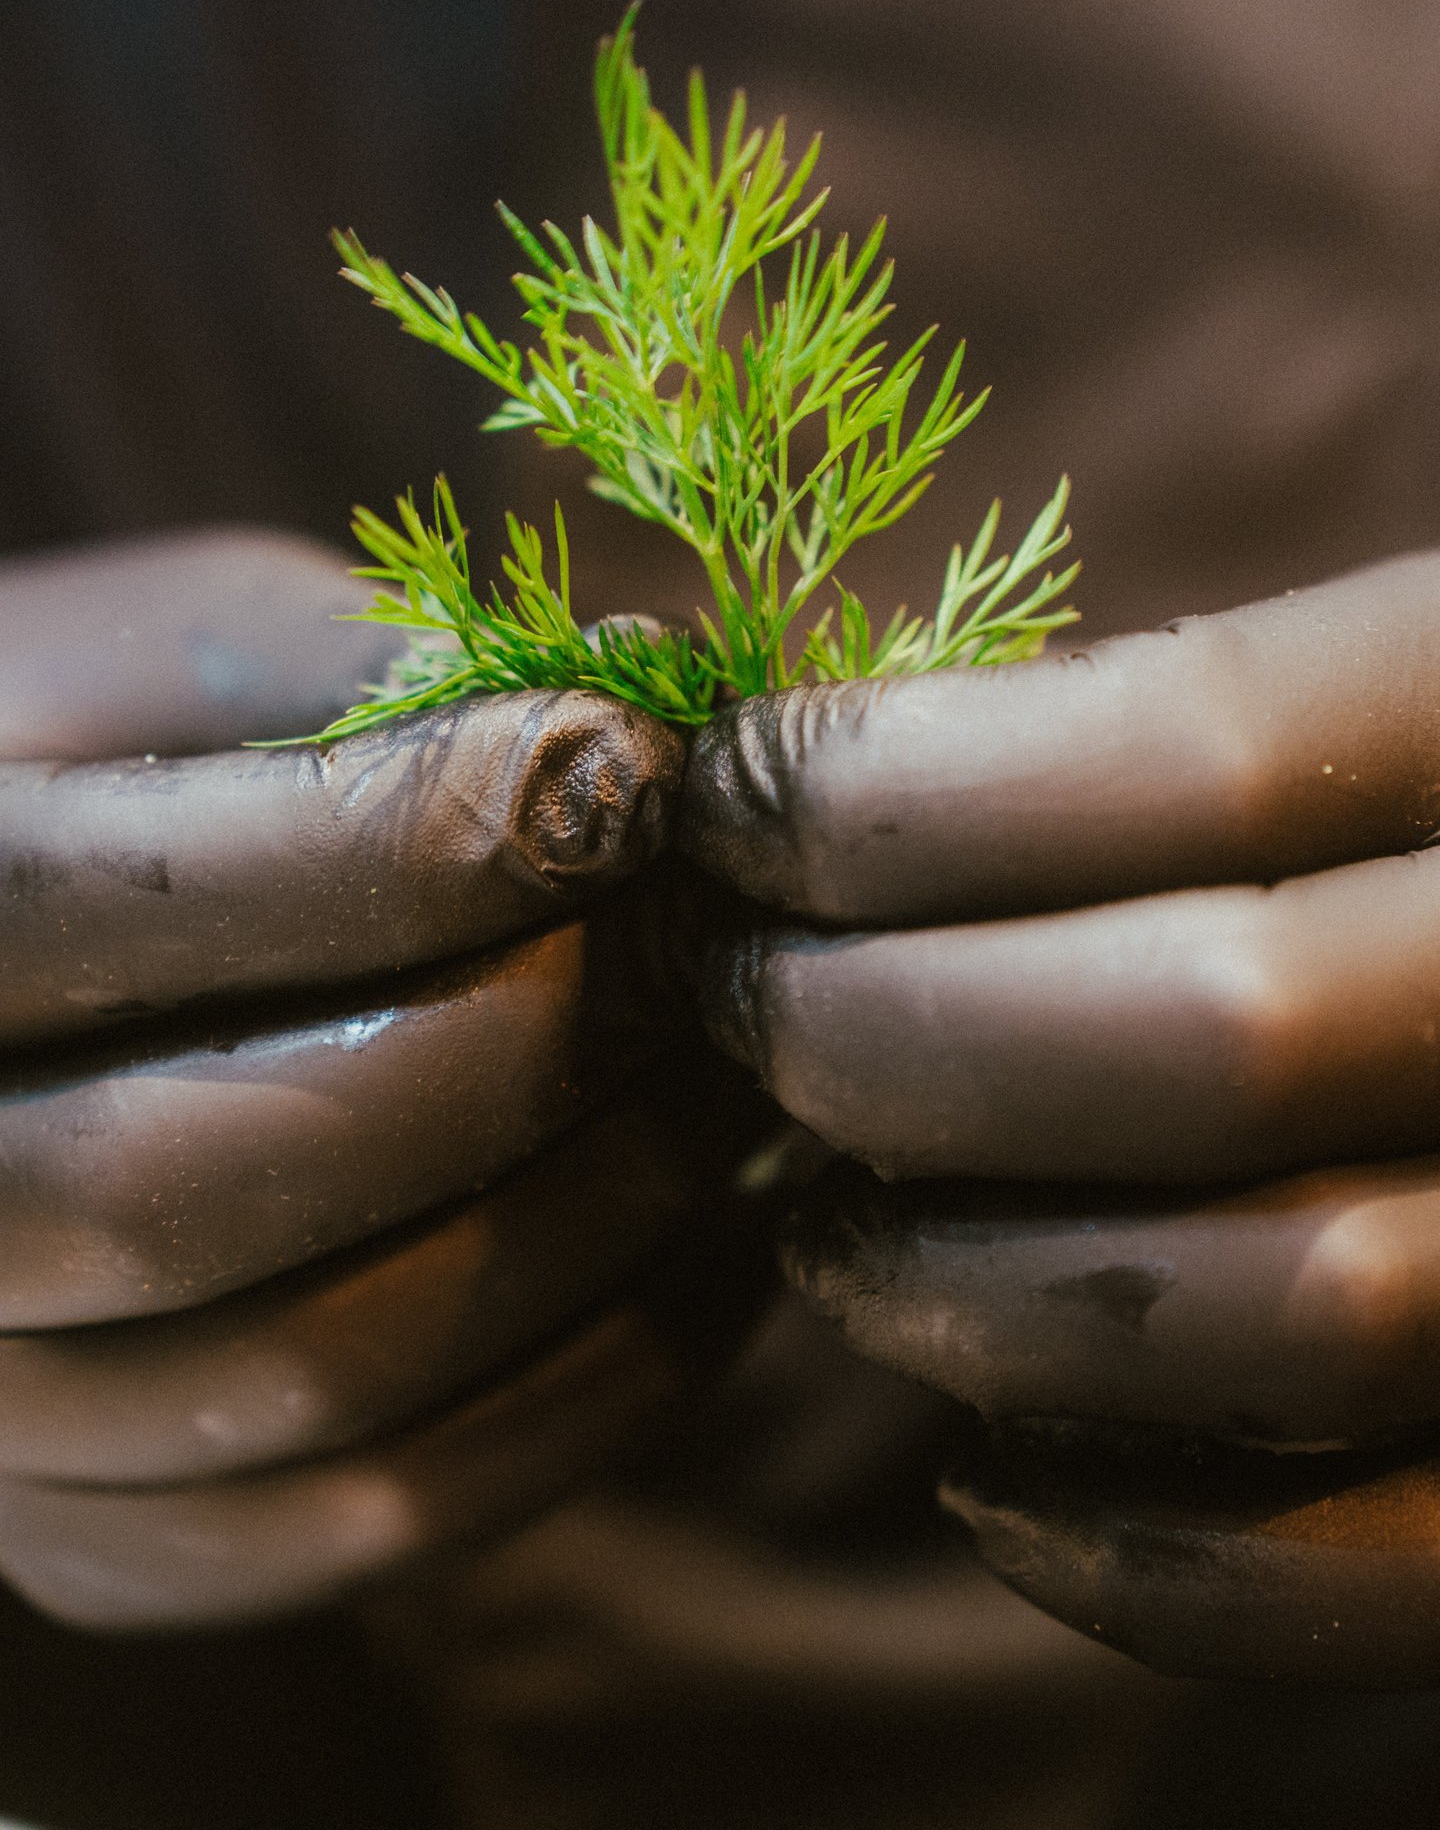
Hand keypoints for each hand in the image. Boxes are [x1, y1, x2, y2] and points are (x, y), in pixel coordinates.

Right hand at [0, 528, 745, 1630]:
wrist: (0, 984)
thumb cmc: (92, 755)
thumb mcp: (179, 656)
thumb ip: (360, 682)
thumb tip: (630, 744)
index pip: (124, 911)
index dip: (406, 847)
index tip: (631, 778)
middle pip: (198, 1179)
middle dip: (509, 1055)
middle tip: (698, 944)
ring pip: (302, 1377)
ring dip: (579, 1225)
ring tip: (728, 1080)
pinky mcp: (104, 1534)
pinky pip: (359, 1521)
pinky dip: (582, 1390)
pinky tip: (711, 1241)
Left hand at [682, 550, 1439, 1682]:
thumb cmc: (1386, 822)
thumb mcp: (1337, 694)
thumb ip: (1139, 722)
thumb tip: (790, 795)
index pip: (1197, 751)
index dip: (891, 790)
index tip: (723, 803)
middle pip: (1213, 1032)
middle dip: (884, 1026)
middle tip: (738, 1000)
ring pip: (1291, 1311)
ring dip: (967, 1287)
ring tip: (821, 1231)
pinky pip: (1371, 1570)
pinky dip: (1137, 1557)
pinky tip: (982, 1473)